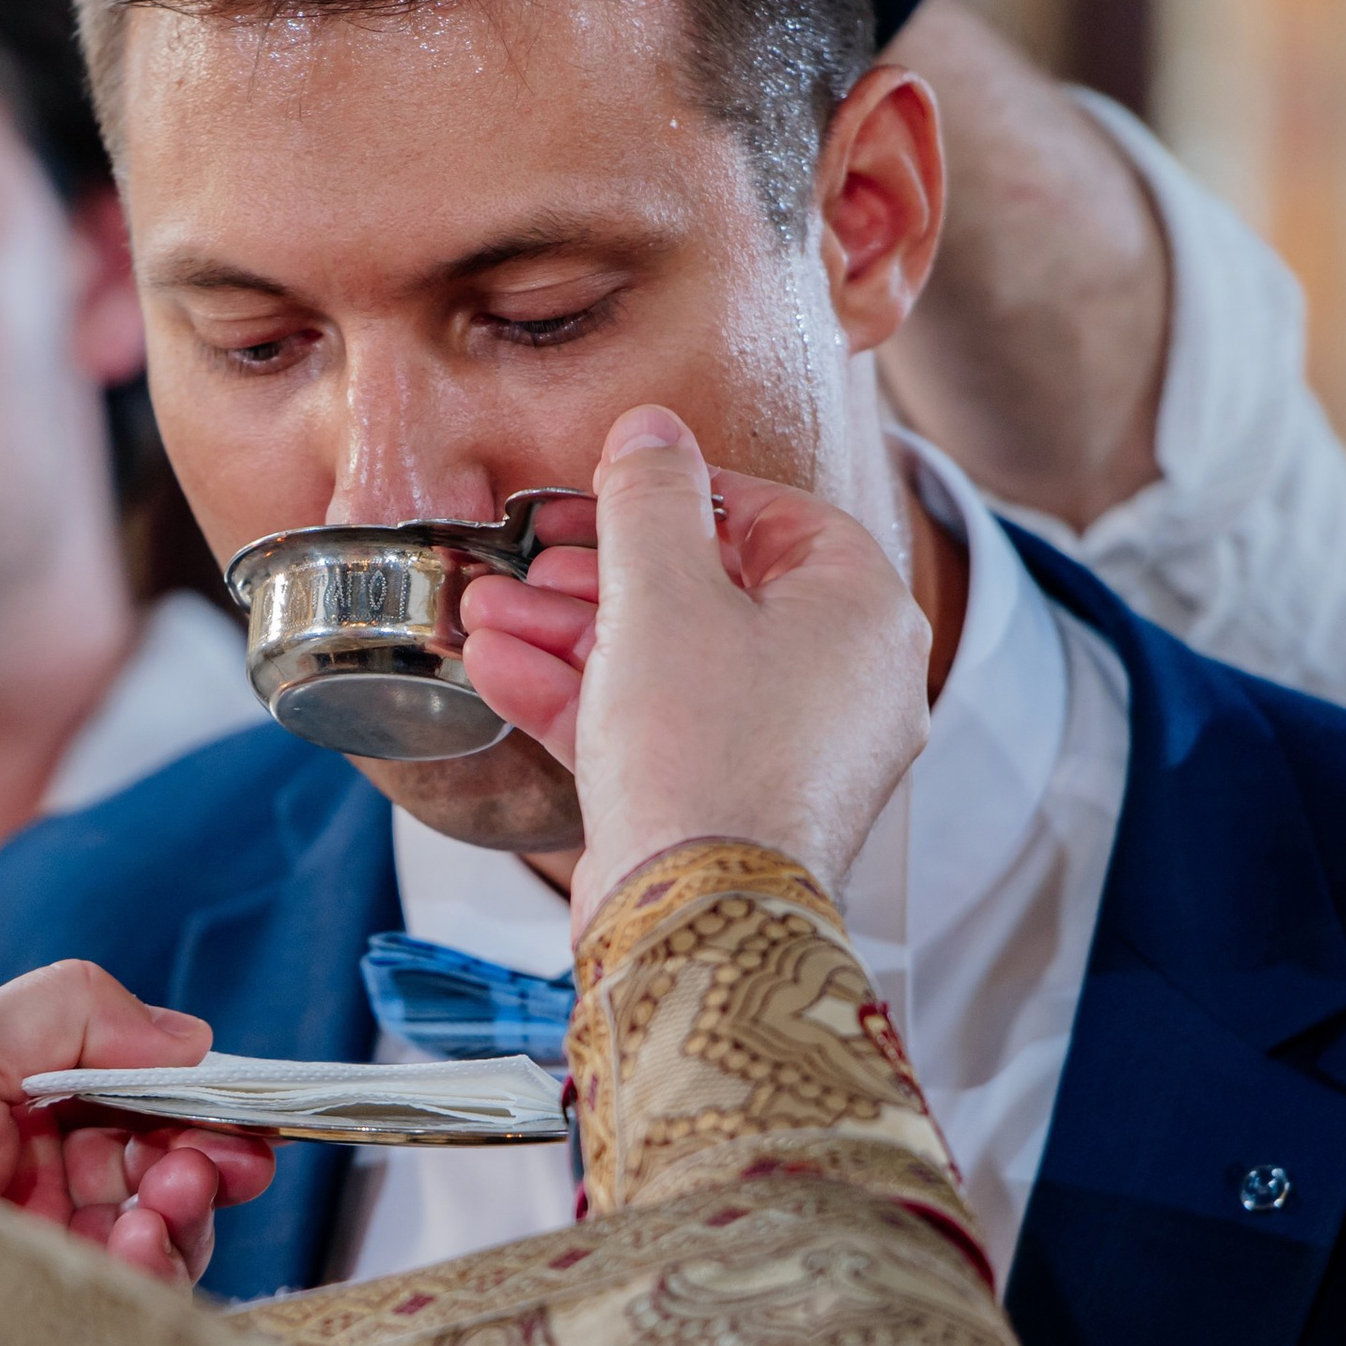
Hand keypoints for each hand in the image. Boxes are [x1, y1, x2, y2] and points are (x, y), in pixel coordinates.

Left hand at [0, 962, 276, 1291]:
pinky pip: (134, 1309)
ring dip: (184, 1221)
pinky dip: (156, 1275)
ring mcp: (49, 1263)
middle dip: (203, 1166)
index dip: (202, 1111)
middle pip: (170, 1177)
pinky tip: (132, 1253)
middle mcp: (46, 1191)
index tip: (242, 1119)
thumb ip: (71, 1013)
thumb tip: (192, 1035)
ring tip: (154, 1214)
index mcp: (27, 1119)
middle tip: (198, 1170)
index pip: (145, 1109)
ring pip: (166, 1244)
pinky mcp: (48, 1326)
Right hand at [458, 405, 929, 925]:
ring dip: (572, 633)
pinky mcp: (732, 805)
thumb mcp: (663, 591)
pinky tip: (499, 670)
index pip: (772, 516)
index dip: (675, 494)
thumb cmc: (704, 750)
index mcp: (860, 610)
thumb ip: (650, 498)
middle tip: (527, 556)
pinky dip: (585, 699)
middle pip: (711, 592)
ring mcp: (789, 750)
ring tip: (485, 610)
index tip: (599, 488)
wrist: (696, 918)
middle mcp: (842, 680)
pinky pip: (661, 728)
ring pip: (673, 664)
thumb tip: (651, 427)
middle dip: (598, 573)